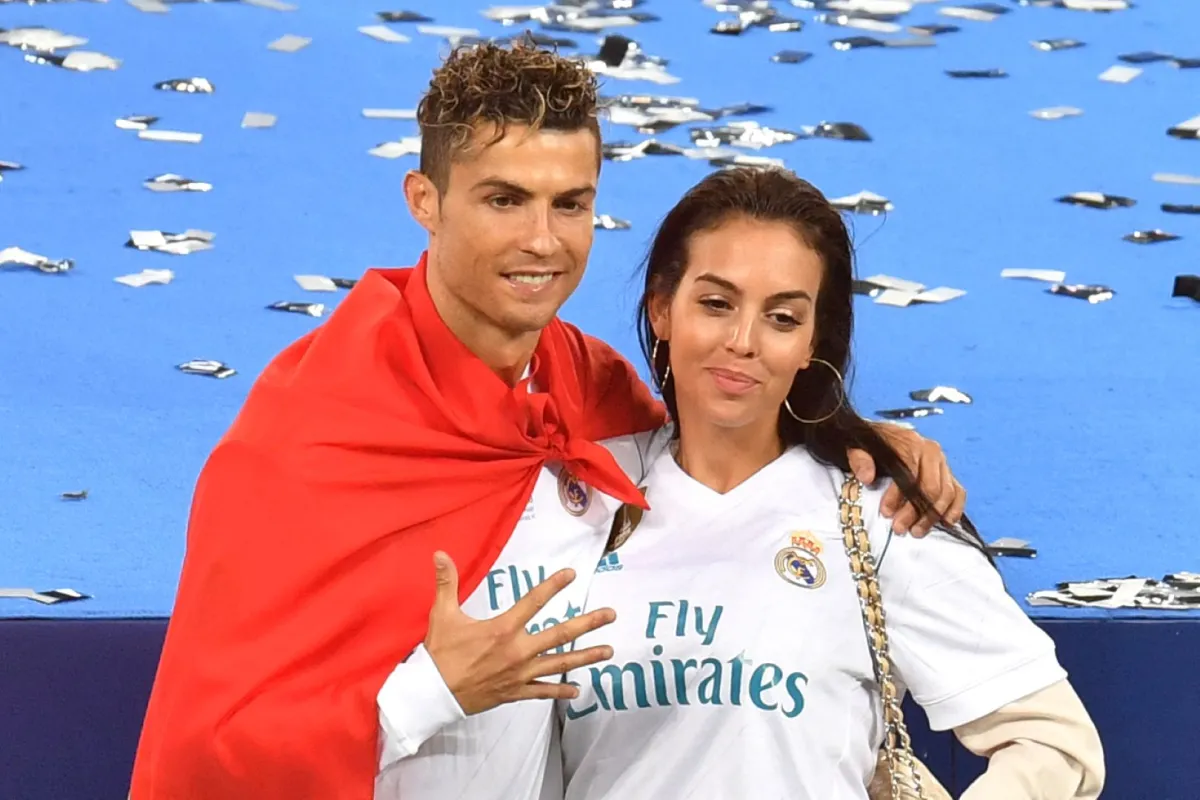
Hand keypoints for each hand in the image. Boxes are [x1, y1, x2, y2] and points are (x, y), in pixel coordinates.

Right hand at [423, 552, 616, 715]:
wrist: (433, 695)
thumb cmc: (441, 653)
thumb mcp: (443, 615)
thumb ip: (446, 582)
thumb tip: (439, 553)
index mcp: (503, 628)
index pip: (533, 601)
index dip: (553, 586)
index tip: (571, 574)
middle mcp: (518, 651)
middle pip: (560, 635)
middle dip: (588, 623)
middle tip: (611, 614)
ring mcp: (520, 674)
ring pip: (560, 664)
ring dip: (586, 657)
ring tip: (608, 651)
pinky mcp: (515, 692)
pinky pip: (543, 692)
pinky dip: (560, 692)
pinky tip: (577, 691)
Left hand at [847, 425, 965, 537]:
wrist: (884, 435)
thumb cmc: (871, 445)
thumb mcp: (858, 447)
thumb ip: (860, 459)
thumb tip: (867, 477)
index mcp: (910, 443)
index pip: (909, 473)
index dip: (898, 496)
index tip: (886, 513)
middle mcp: (930, 451)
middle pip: (930, 487)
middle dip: (915, 511)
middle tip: (900, 528)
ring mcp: (942, 463)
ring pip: (946, 493)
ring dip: (933, 516)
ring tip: (916, 531)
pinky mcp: (948, 473)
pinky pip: (959, 492)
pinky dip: (955, 508)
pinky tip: (945, 522)